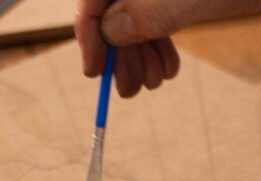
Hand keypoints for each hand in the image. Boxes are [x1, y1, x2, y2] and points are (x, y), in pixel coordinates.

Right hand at [75, 0, 260, 96]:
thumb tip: (109, 31)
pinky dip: (160, 44)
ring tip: (158, 83)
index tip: (95, 73)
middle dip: (120, 51)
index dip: (91, 34)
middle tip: (132, 92)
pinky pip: (157, 16)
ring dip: (141, 53)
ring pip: (135, 16)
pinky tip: (170, 69)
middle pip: (113, 8)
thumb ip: (150, 12)